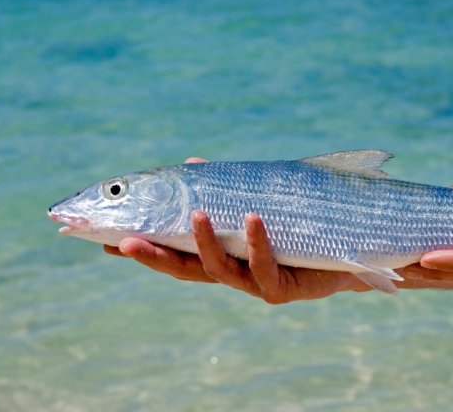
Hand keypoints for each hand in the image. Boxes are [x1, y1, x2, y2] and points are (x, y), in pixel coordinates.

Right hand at [104, 157, 368, 303]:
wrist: (347, 252)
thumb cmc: (298, 227)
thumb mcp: (258, 202)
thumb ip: (225, 190)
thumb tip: (191, 163)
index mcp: (223, 256)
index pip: (173, 253)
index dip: (142, 249)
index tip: (105, 240)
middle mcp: (233, 273)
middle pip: (185, 269)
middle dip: (154, 256)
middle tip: (123, 241)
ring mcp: (256, 284)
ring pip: (221, 269)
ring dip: (205, 241)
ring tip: (195, 212)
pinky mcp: (284, 288)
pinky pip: (266, 266)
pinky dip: (257, 241)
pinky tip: (252, 217)